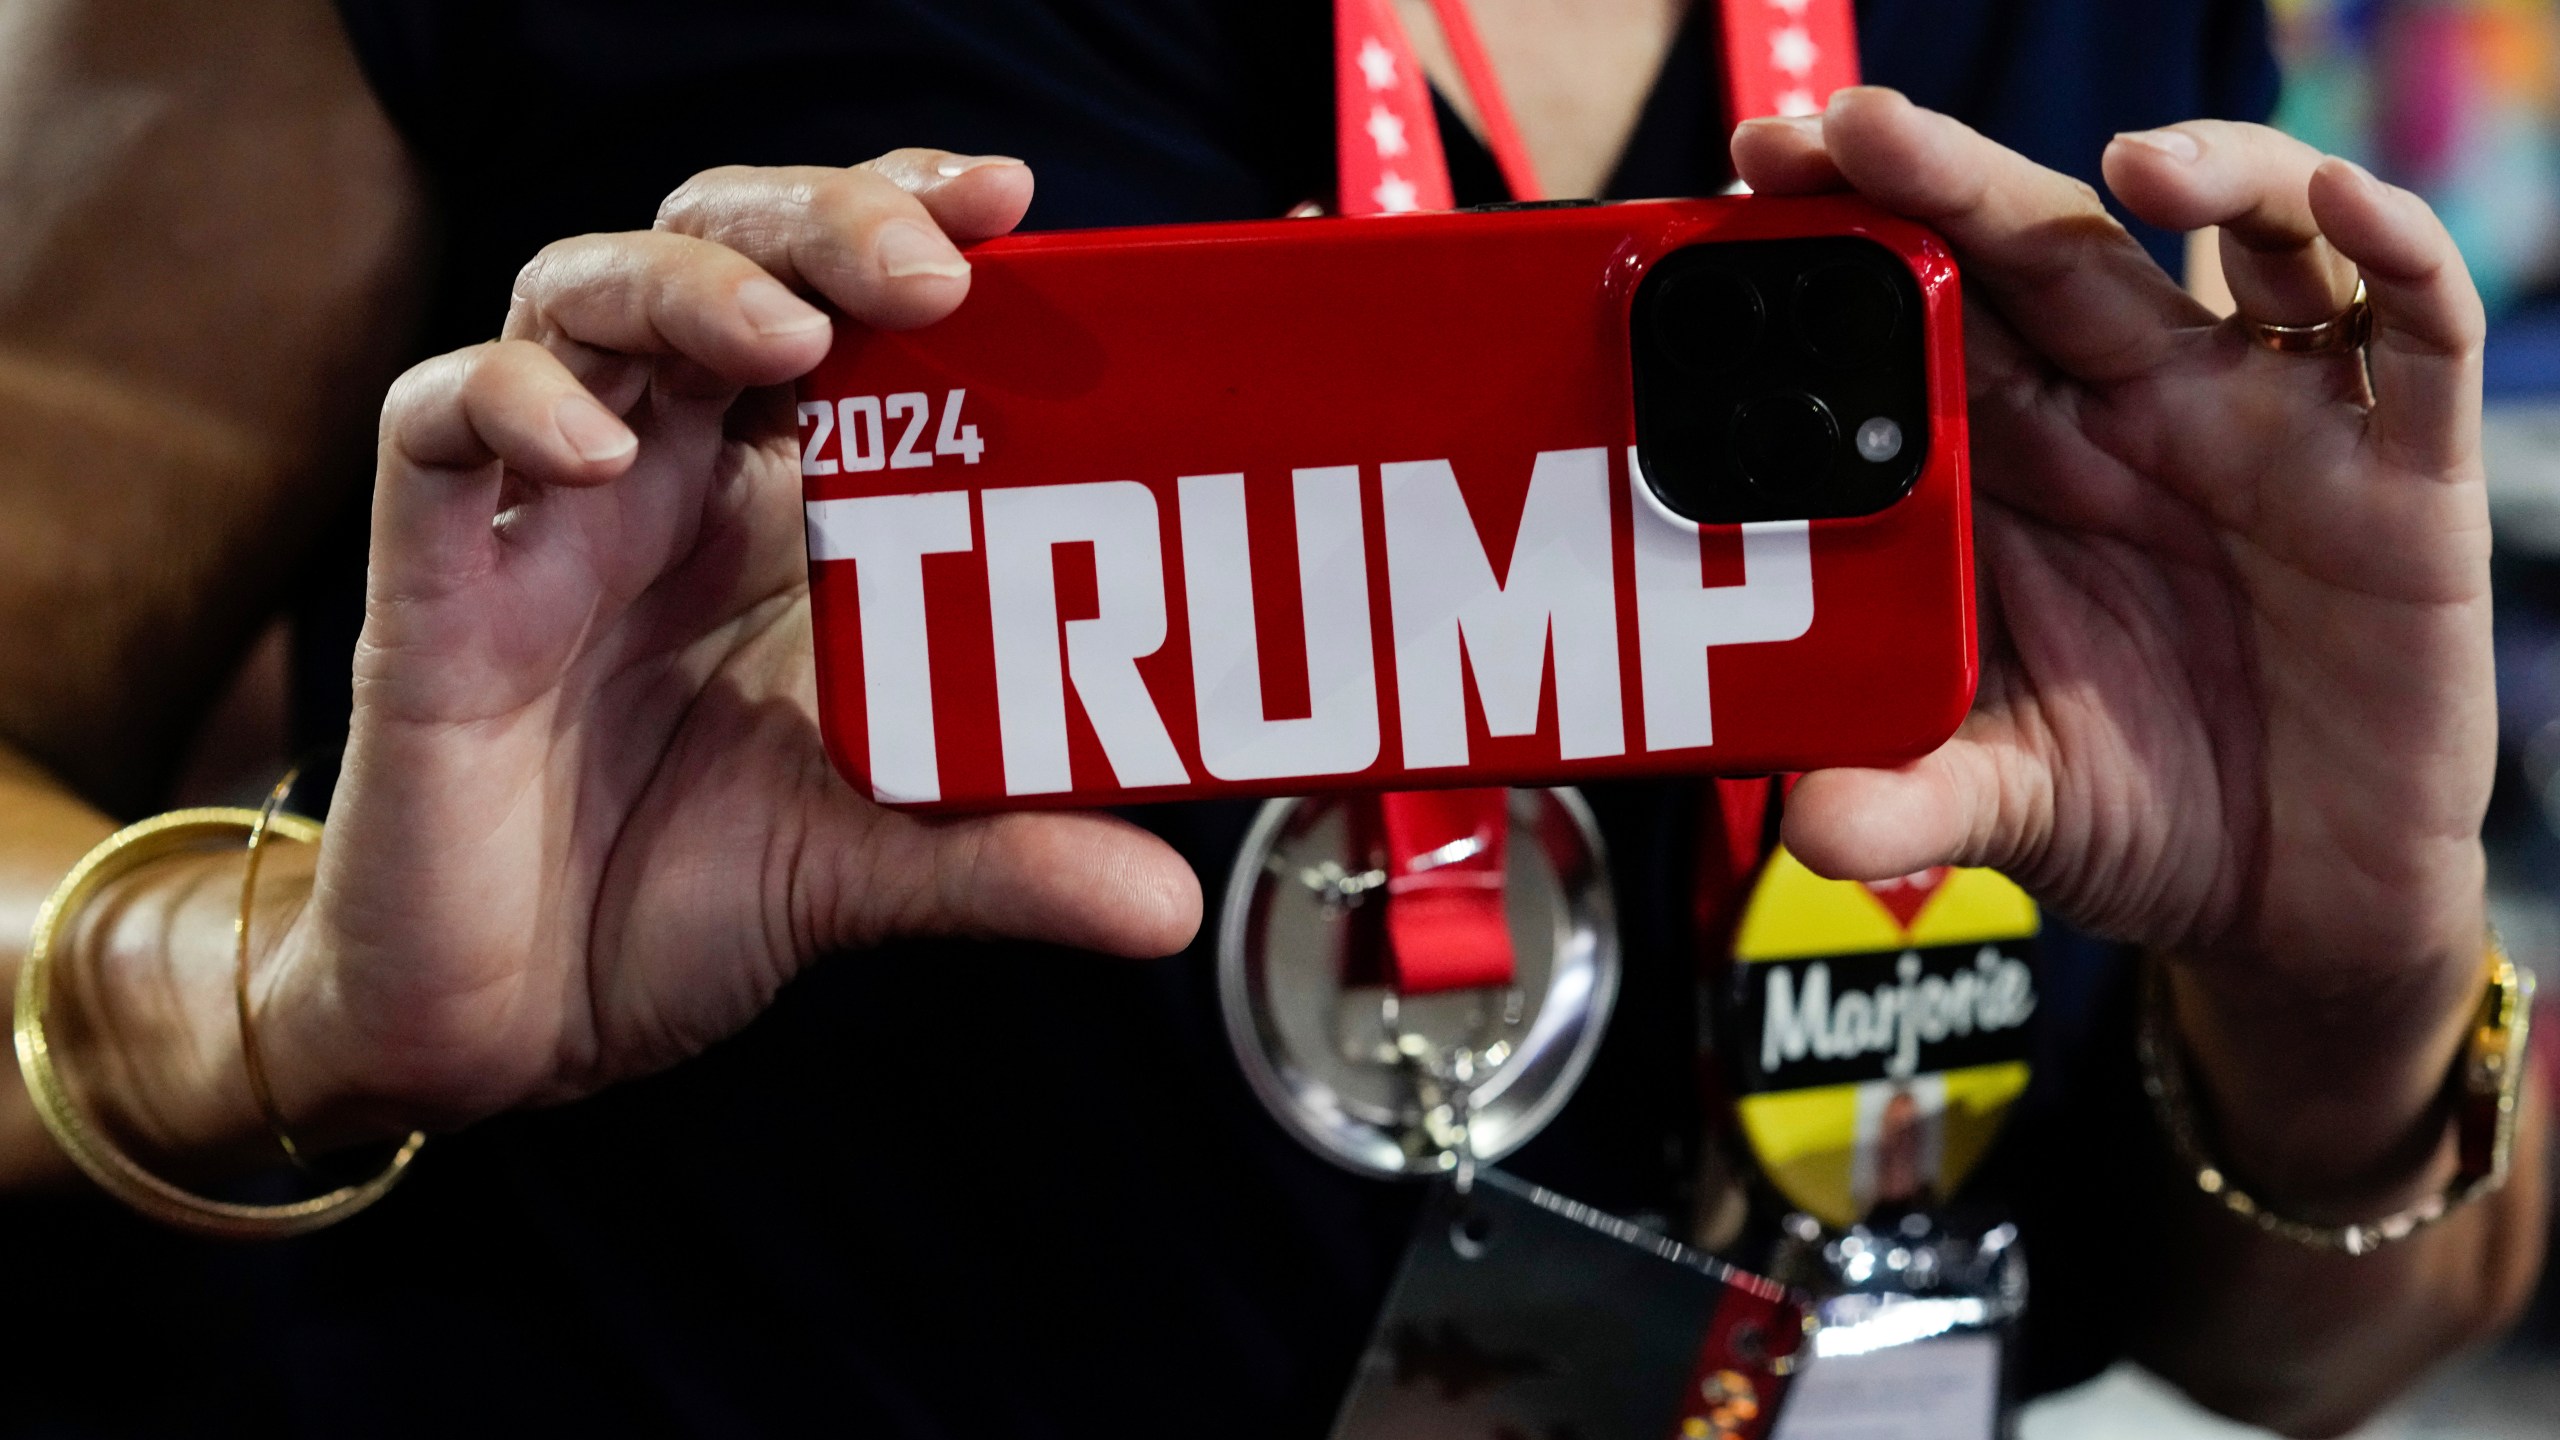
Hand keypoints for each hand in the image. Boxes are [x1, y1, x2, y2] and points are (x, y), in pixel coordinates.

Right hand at [264, 151, 1200, 1134]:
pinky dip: (509, 403)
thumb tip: (1170, 901)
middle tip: (928, 262)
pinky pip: (437, 430)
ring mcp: (545, 515)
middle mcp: (668, 478)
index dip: (908, 226)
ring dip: (691, 282)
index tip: (1012, 203)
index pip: (841, 302)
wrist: (510, 1028)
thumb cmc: (676, 904)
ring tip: (791, 327)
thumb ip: (1008, 858)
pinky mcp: (433, 585)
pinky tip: (597, 451)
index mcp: (781, 509)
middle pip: (722, 251)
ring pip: (582, 296)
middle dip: (820, 221)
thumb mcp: (867, 870)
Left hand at [1737, 92, 2492, 1189]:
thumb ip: (1911, 800)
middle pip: (2044, 247)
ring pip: (2242, 237)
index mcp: (2020, 466)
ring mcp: (2268, 425)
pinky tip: (2343, 212)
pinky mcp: (2400, 472)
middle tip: (1851, 126)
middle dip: (1951, 174)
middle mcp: (2136, 414)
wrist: (2290, 900)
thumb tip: (1806, 832)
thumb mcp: (2004, 803)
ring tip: (2132, 162)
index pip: (1930, 309)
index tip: (1757, 180)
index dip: (1856, 235)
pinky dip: (2396, 253)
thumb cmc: (2135, 812)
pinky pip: (2415, 331)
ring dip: (2202, 168)